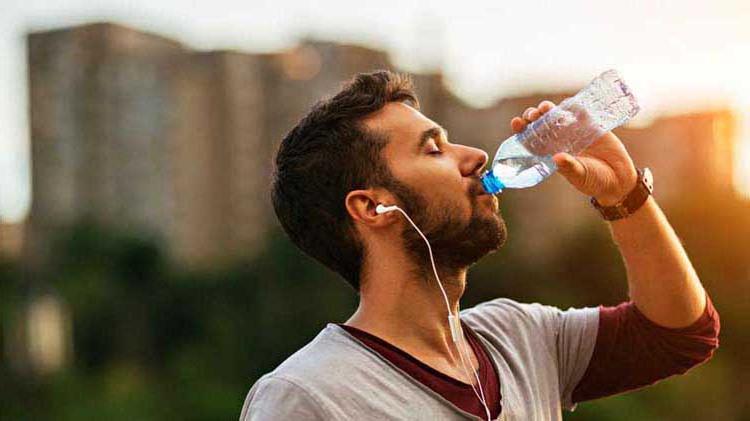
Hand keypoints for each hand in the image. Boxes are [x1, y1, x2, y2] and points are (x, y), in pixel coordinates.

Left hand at [511, 100, 637, 205]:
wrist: (619, 179)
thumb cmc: (594, 181)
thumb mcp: (580, 175)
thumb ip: (569, 167)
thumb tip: (557, 158)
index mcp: (550, 153)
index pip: (531, 139)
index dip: (522, 130)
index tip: (516, 122)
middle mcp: (559, 140)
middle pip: (541, 124)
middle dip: (534, 116)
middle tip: (533, 114)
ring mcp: (574, 131)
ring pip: (557, 115)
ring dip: (549, 109)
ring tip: (545, 108)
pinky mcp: (590, 126)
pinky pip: (580, 113)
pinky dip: (574, 107)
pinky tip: (569, 105)